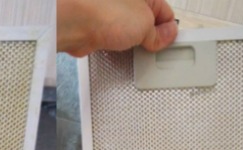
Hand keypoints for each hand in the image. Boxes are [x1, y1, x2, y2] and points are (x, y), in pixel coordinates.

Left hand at [58, 0, 177, 56]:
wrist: (74, 24)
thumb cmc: (105, 13)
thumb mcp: (144, 26)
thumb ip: (158, 34)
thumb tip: (166, 36)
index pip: (164, 12)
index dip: (168, 29)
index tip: (167, 43)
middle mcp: (126, 2)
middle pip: (146, 22)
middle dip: (149, 37)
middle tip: (150, 48)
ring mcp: (110, 14)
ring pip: (128, 32)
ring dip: (131, 44)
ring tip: (130, 49)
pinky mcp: (97, 28)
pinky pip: (112, 39)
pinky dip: (115, 47)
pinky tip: (116, 51)